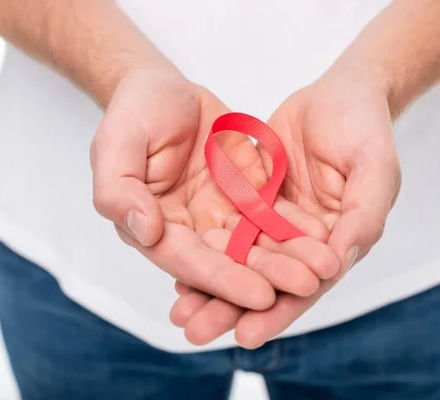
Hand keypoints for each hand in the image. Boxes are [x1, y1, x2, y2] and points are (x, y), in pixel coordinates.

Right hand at [90, 70, 339, 311]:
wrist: (162, 87)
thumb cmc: (132, 112)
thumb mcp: (115, 144)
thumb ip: (119, 190)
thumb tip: (145, 231)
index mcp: (154, 226)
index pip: (189, 261)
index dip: (223, 280)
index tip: (260, 296)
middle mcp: (189, 228)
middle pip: (229, 259)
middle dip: (267, 275)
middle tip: (306, 286)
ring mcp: (218, 212)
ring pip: (255, 241)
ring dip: (288, 256)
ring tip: (324, 266)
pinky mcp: (243, 192)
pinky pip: (270, 211)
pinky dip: (294, 224)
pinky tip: (322, 233)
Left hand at [171, 67, 401, 347]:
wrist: (340, 92)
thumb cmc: (365, 129)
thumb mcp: (374, 170)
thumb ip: (362, 217)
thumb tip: (336, 266)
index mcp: (337, 244)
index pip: (306, 286)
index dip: (278, 311)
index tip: (246, 335)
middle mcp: (304, 241)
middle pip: (266, 281)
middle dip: (231, 308)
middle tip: (195, 333)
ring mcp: (277, 220)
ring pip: (241, 260)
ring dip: (212, 286)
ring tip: (179, 311)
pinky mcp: (255, 198)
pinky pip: (228, 226)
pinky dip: (207, 247)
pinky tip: (177, 263)